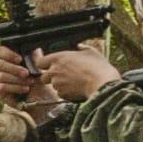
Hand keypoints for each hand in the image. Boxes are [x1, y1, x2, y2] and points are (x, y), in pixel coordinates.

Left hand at [0, 44, 114, 115]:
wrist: (102, 84)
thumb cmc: (97, 67)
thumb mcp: (90, 52)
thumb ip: (80, 48)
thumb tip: (78, 47)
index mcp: (58, 58)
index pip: (40, 62)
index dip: (44, 64)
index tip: (49, 65)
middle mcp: (55, 71)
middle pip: (44, 77)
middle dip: (50, 77)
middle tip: (62, 75)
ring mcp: (57, 84)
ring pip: (53, 86)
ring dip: (60, 84)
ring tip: (74, 82)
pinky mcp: (62, 94)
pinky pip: (61, 94)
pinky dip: (66, 92)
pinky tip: (76, 88)